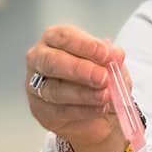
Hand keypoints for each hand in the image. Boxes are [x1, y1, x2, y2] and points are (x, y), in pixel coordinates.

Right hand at [25, 25, 126, 151]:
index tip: (106, 54)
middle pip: (51, 61)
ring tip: (105, 95)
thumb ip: (111, 60)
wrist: (98, 114)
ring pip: (54, 90)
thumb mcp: (111, 66)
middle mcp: (40, 59)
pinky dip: (83, 111)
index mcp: (55, 40)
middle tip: (102, 77)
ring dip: (83, 94)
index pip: (63, 37)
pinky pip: (59, 111)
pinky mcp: (40, 110)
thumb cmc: (98, 80)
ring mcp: (35, 86)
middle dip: (79, 69)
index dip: (85, 45)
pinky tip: (99, 108)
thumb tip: (116, 54)